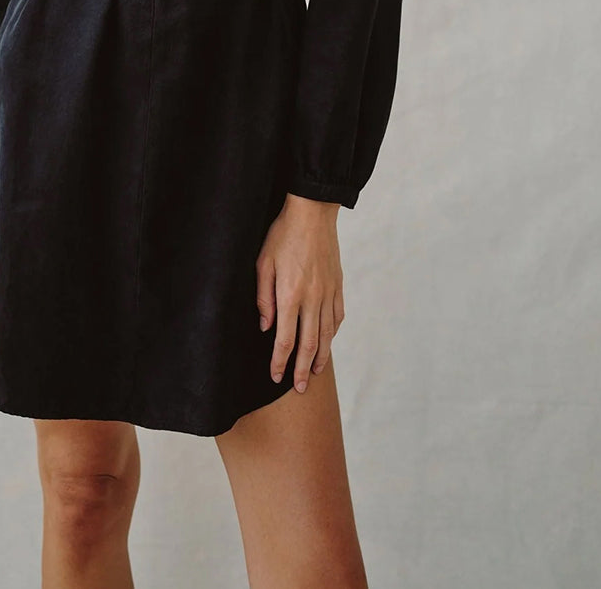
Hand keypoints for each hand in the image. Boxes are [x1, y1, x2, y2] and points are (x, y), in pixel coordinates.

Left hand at [256, 194, 344, 392]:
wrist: (313, 213)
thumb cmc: (283, 234)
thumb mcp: (263, 262)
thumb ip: (263, 297)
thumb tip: (265, 327)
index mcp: (290, 294)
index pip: (285, 339)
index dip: (280, 361)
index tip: (276, 376)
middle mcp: (312, 298)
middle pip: (309, 344)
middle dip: (303, 370)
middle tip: (300, 388)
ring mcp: (328, 292)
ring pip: (326, 334)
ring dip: (321, 357)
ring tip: (316, 373)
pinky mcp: (338, 285)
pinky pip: (337, 316)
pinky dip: (333, 334)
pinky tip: (328, 342)